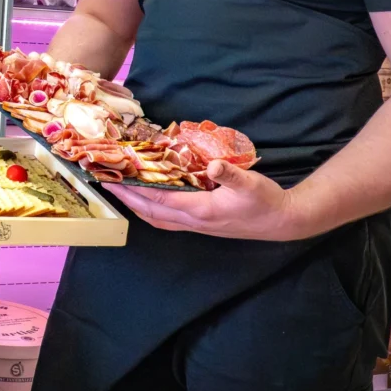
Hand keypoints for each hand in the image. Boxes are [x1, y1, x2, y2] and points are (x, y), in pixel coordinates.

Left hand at [103, 161, 310, 241]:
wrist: (283, 222)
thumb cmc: (266, 202)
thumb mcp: (251, 183)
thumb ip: (231, 174)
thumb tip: (216, 164)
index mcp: (201, 210)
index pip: (158, 201)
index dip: (134, 191)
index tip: (114, 181)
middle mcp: (194, 221)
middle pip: (151, 212)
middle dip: (127, 199)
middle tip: (106, 184)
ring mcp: (198, 226)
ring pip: (158, 219)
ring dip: (137, 206)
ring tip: (121, 192)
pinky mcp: (203, 224)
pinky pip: (168, 219)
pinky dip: (152, 210)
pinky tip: (149, 200)